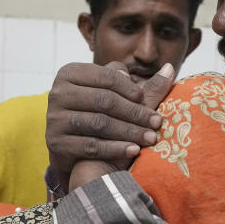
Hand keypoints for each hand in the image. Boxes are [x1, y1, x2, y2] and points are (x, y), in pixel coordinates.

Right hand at [47, 61, 176, 190]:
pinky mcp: (56, 143)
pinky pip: (90, 145)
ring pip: (99, 123)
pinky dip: (115, 148)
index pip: (106, 76)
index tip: (146, 100)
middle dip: (135, 112)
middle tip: (157, 123)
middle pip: (104, 100)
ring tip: (150, 138)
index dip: (130, 88)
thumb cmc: (100, 118)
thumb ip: (145, 87)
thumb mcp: (118, 99)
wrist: (75, 154)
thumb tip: (171, 68)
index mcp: (70, 73)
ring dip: (129, 131)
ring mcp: (54, 119)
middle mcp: (57, 93)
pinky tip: (134, 151)